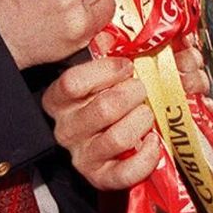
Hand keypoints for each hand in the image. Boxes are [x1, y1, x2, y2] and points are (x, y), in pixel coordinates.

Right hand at [44, 54, 159, 190]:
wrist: (99, 140)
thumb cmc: (101, 97)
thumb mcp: (97, 74)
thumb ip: (104, 53)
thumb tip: (112, 35)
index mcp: (59, 99)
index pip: (73, 83)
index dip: (106, 71)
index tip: (127, 65)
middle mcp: (66, 128)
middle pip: (104, 109)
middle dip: (133, 94)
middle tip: (143, 88)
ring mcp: (82, 155)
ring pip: (118, 138)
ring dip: (142, 120)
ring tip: (147, 112)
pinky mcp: (99, 176)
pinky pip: (124, 173)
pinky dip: (146, 157)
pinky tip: (153, 142)